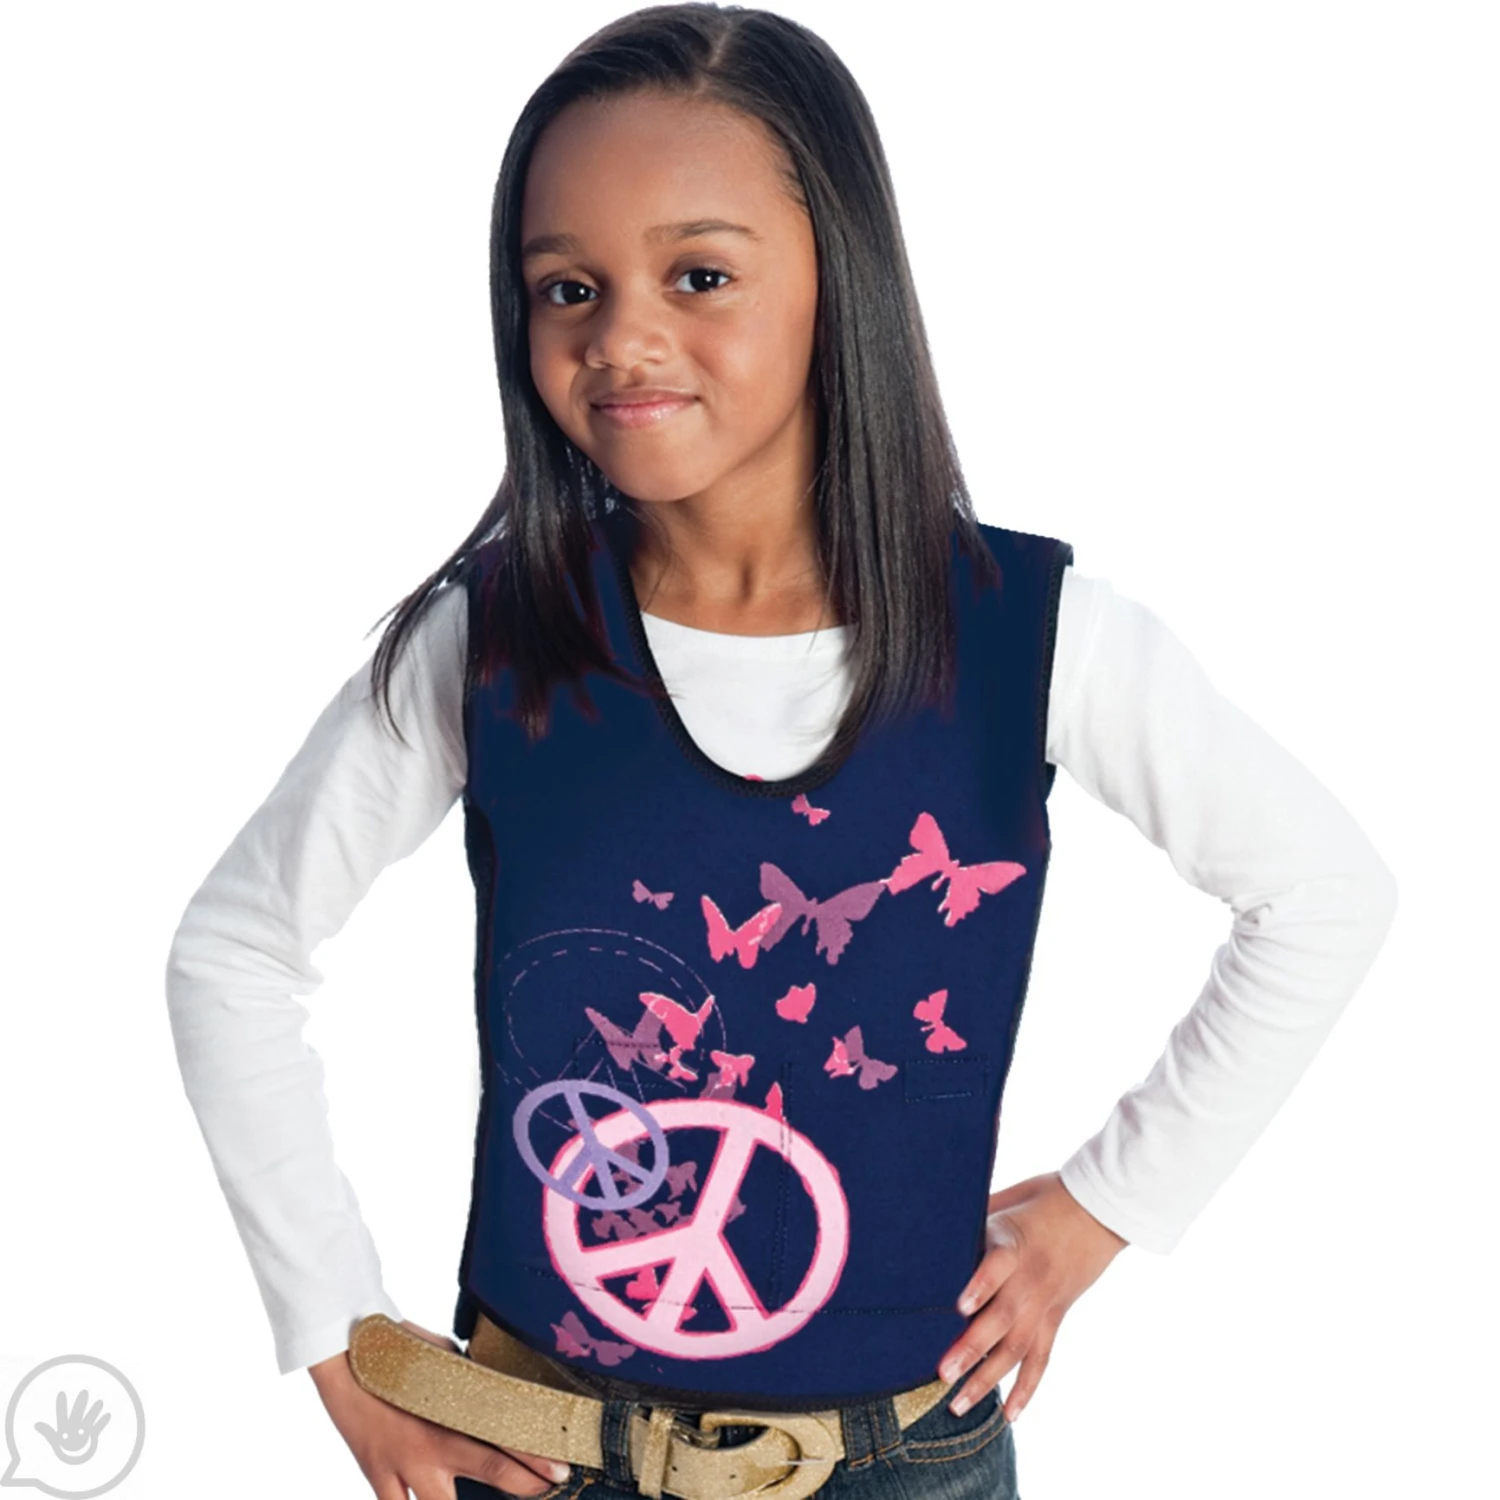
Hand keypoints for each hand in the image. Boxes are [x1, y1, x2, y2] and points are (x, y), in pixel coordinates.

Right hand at [308, 1319, 570, 1498]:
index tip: (560, 1471)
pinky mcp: (378, 1478)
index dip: (536, 1459)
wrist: (342, 1359)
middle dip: (523, 1485)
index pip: (504, 1438)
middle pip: (490, 1473)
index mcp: (450, 1410)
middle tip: (547, 1487)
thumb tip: (496, 1386)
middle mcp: (432, 1444)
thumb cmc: (396, 1352)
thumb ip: (467, 1382)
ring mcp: (404, 1467)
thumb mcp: (440, 1361)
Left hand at [938, 1172, 1126, 1424]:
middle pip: (1002, 1318)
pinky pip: (1041, 1360)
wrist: (1096, 1211)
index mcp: (1016, 1242)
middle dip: (972, 1347)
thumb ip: (974, 1217)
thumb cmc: (1042, 1199)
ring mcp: (1044, 1304)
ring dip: (988, 1378)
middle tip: (943, 1372)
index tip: (959, 1304)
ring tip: (958, 1404)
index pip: (998, 1265)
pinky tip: (1008, 1416)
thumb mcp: (1007, 1198)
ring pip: (1017, 1348)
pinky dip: (1026, 1389)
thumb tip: (932, 1226)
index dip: (981, 1284)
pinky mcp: (1054, 1319)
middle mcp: (1030, 1280)